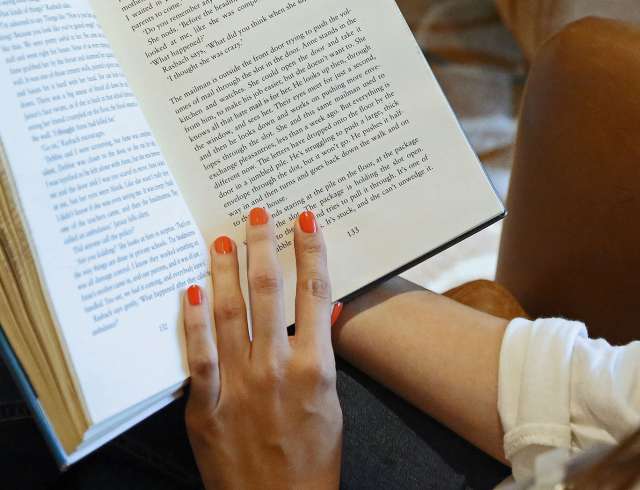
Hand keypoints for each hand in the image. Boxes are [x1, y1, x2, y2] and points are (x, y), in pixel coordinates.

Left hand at [183, 209, 342, 489]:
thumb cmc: (313, 459)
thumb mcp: (332, 404)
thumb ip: (325, 353)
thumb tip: (324, 310)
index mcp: (315, 367)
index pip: (313, 293)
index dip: (310, 252)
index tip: (305, 221)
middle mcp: (277, 367)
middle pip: (269, 292)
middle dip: (263, 247)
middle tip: (256, 214)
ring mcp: (240, 385)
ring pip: (231, 313)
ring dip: (226, 271)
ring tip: (222, 239)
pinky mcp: (207, 405)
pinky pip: (198, 353)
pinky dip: (194, 319)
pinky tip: (191, 289)